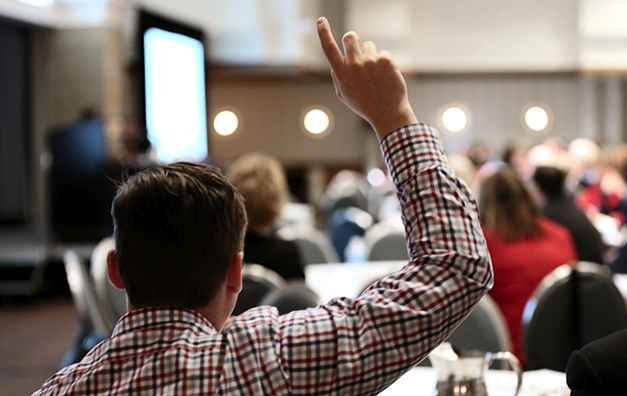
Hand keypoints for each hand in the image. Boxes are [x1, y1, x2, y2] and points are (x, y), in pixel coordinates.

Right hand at [316, 17, 417, 139]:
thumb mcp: (344, 94)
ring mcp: (370, 61)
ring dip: (371, 56)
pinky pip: (383, 54)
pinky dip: (385, 64)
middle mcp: (354, 65)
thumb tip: (336, 60)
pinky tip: (386, 78)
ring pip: (368, 45)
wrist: (388, 113)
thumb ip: (337, 76)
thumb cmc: (364, 104)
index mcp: (341, 73)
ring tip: (375, 75)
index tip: (321, 20)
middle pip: (349, 36)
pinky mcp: (385, 60)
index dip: (323, 32)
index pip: (328, 48)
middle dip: (353, 39)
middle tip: (357, 45)